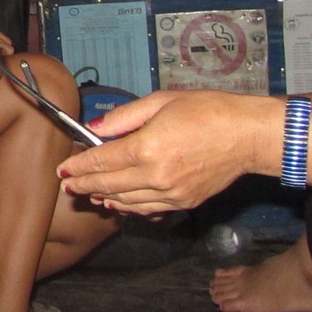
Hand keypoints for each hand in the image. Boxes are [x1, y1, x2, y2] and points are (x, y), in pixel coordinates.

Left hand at [57, 91, 278, 214]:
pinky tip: (119, 202)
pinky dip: (129, 207)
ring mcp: (171, 193)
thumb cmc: (209, 112)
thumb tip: (95, 128)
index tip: (63, 170)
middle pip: (108, 185)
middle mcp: (156, 175)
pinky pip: (148, 209)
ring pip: (126, 202)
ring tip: (89, 194)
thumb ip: (123, 118)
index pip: (101, 162)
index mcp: (147, 147)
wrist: (248, 135)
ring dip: (104, 198)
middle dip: (83, 186)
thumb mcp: (161, 102)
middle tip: (67, 186)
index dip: (78, 167)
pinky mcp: (184, 202)